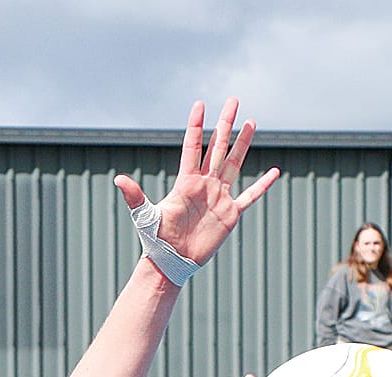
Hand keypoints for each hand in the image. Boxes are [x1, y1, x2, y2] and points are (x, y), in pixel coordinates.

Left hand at [115, 100, 278, 270]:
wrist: (171, 262)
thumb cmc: (155, 239)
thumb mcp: (144, 215)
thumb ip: (134, 195)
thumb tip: (117, 179)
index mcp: (186, 182)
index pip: (193, 147)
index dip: (196, 126)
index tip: (200, 104)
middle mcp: (204, 185)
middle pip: (217, 148)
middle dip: (225, 124)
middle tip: (233, 100)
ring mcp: (219, 198)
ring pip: (234, 164)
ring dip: (242, 144)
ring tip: (250, 122)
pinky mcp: (230, 215)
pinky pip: (250, 196)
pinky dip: (262, 185)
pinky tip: (274, 172)